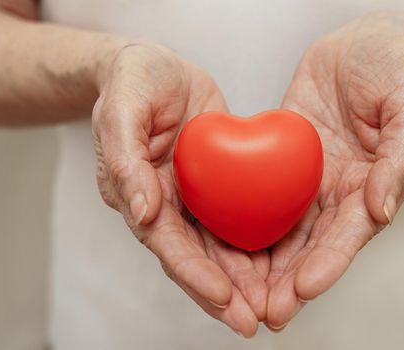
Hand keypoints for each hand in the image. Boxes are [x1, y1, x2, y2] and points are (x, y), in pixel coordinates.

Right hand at [92, 43, 267, 336]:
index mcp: (137, 193)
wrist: (157, 69)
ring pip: (219, 248)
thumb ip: (124, 158)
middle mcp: (166, 206)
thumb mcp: (123, 107)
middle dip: (223, 294)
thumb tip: (142, 210)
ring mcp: (193, 198)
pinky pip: (238, 218)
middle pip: (195, 259)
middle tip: (254, 321)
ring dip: (244, 281)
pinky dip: (257, 245)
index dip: (193, 274)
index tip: (224, 298)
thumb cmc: (134, 82)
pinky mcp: (218, 184)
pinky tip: (281, 265)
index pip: (166, 244)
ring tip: (274, 307)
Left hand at [266, 12, 403, 328]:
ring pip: (284, 229)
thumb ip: (398, 161)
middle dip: (290, 281)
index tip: (303, 291)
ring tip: (241, 295)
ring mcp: (309, 177)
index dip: (327, 264)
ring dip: (265, 264)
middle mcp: (338, 190)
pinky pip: (262, 191)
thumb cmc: (396, 71)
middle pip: (313, 245)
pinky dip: (246, 219)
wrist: (367, 44)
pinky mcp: (284, 158)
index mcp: (372, 185)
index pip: (348, 235)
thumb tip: (382, 211)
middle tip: (264, 313)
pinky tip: (225, 243)